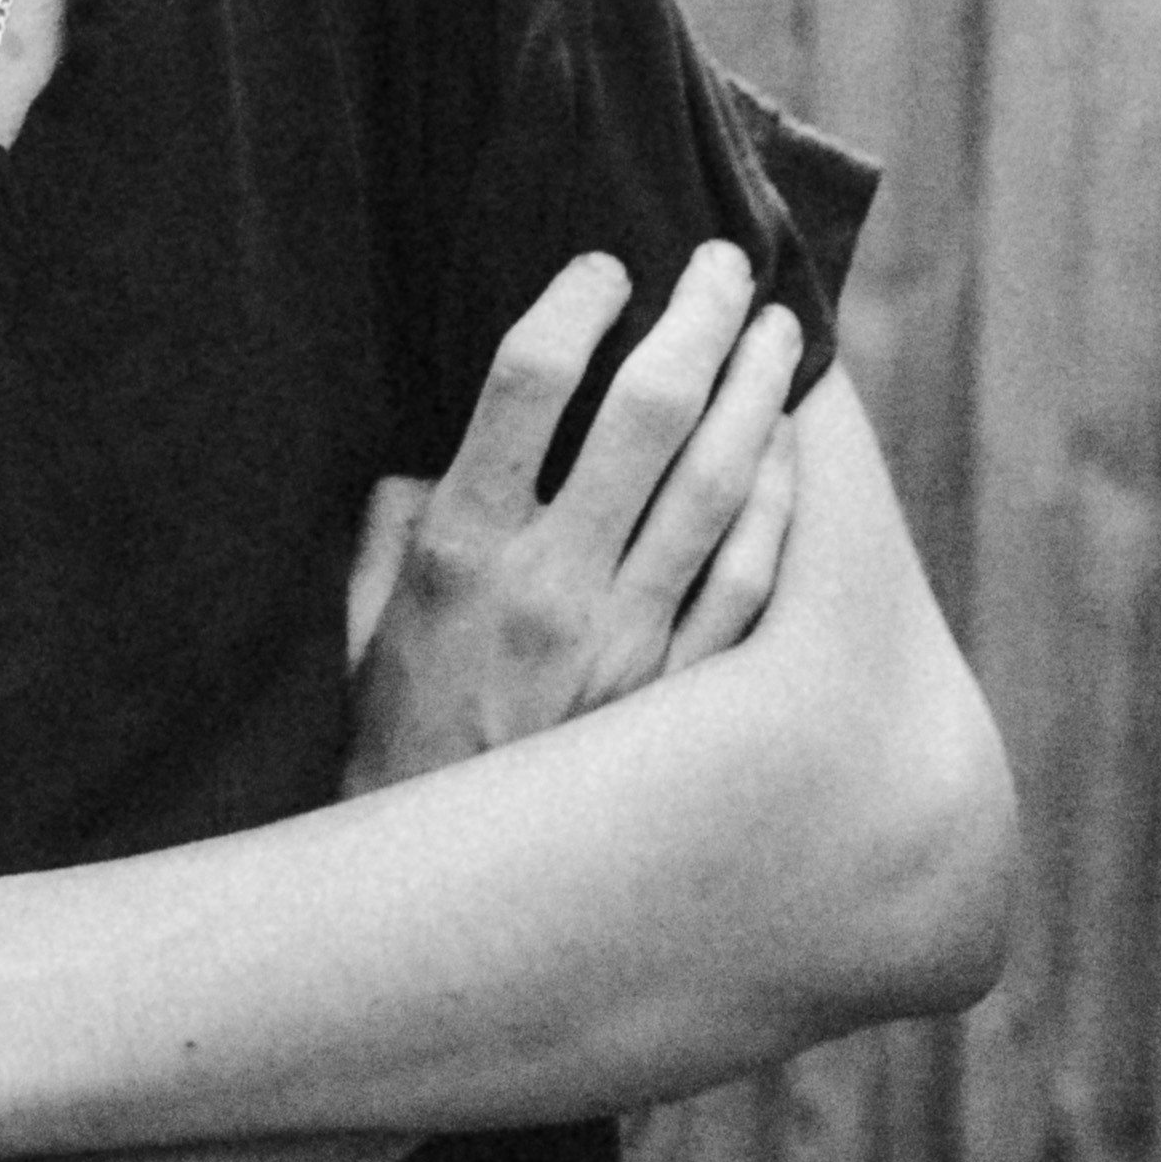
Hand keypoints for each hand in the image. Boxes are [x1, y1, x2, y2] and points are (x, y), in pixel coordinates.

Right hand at [341, 240, 799, 793]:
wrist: (443, 896)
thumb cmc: (394, 733)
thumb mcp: (368, 612)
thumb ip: (400, 517)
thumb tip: (444, 449)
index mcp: (462, 543)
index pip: (529, 378)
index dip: (575, 300)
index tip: (604, 265)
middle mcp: (551, 582)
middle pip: (646, 410)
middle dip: (696, 318)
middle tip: (727, 265)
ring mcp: (629, 642)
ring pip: (720, 485)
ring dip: (757, 393)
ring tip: (779, 334)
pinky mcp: (682, 698)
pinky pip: (753, 580)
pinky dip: (781, 504)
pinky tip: (792, 454)